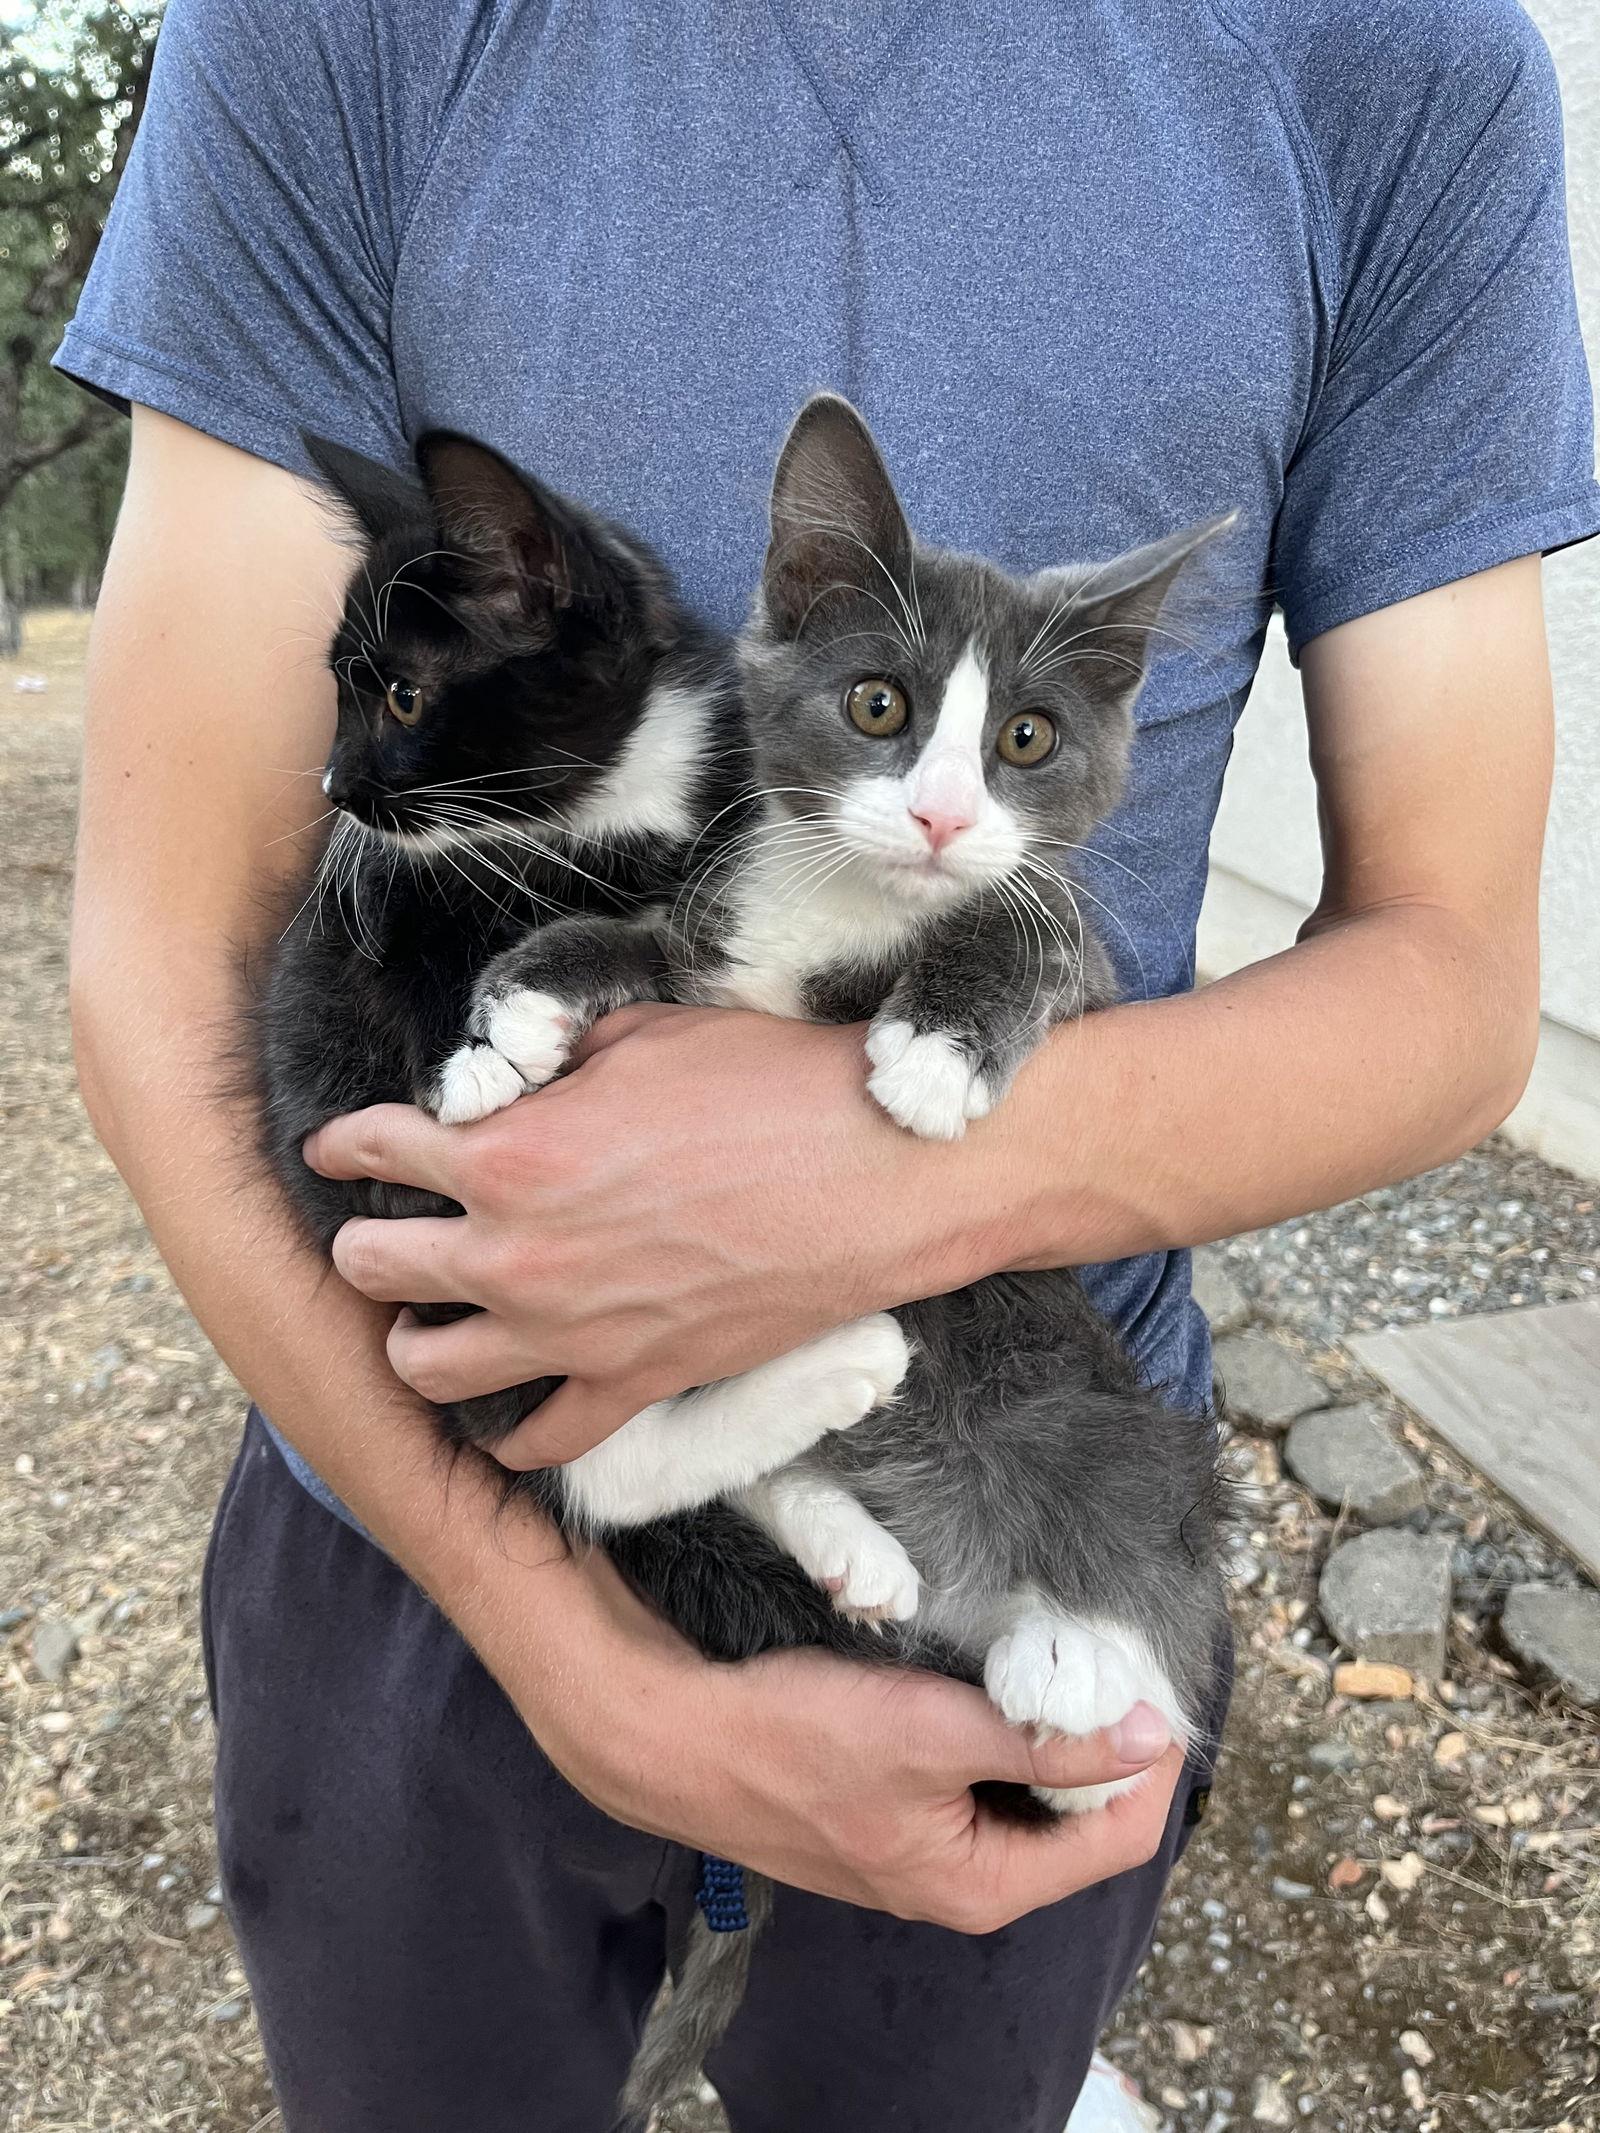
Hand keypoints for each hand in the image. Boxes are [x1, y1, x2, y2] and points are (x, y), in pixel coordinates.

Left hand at [305, 1004, 1018, 1464]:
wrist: (880, 1173)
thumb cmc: (770, 1085)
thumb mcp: (642, 1033)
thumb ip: (551, 1067)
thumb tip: (515, 1084)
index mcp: (508, 1154)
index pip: (374, 1153)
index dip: (347, 1148)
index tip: (343, 1153)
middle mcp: (516, 1256)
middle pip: (372, 1268)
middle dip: (367, 1243)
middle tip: (390, 1231)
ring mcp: (572, 1334)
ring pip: (426, 1369)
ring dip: (412, 1340)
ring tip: (430, 1319)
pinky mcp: (635, 1385)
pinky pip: (540, 1442)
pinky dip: (511, 1432)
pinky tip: (510, 1402)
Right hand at [511, 1547, 1183, 1931]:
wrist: (676, 1737)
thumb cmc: (797, 1739)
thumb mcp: (934, 1732)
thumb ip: (1045, 1739)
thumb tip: (1149, 1735)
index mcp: (983, 1887)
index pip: (1118, 1837)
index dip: (1149, 1760)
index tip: (1150, 1680)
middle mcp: (960, 1885)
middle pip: (1077, 1821)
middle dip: (1104, 1742)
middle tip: (1107, 1659)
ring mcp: (923, 1852)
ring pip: (1024, 1796)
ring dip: (1049, 1733)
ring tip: (1057, 1659)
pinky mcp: (891, 1815)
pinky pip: (976, 1782)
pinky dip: (999, 1733)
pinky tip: (993, 1678)